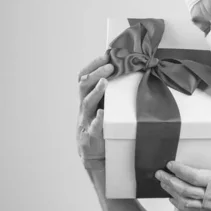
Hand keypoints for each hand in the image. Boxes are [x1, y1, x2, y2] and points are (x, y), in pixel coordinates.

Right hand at [76, 53, 114, 169]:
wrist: (94, 155)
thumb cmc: (101, 127)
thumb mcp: (103, 107)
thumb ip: (110, 94)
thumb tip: (126, 74)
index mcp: (87, 99)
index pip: (84, 77)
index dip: (93, 65)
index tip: (105, 55)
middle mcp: (84, 108)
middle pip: (83, 86)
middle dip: (95, 73)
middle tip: (110, 66)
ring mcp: (86, 121)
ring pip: (87, 103)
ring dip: (96, 92)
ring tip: (104, 82)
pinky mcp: (92, 136)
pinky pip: (94, 126)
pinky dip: (98, 119)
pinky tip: (102, 113)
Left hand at [155, 139, 210, 210]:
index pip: (192, 175)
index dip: (179, 170)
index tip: (170, 164)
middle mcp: (210, 195)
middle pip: (183, 189)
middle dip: (169, 181)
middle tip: (159, 174)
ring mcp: (209, 206)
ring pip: (184, 201)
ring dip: (171, 192)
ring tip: (162, 184)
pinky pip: (191, 210)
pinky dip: (179, 204)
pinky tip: (173, 199)